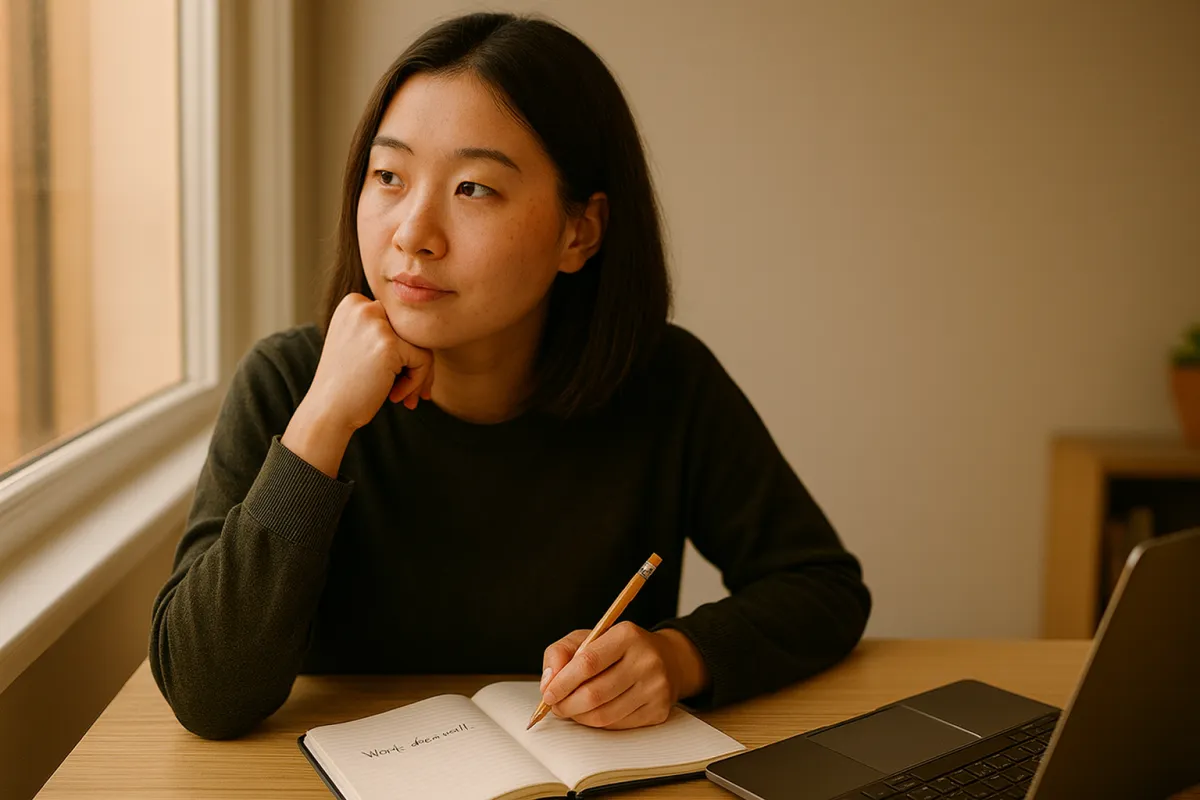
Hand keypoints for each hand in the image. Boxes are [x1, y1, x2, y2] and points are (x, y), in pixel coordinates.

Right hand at [282, 293, 432, 475]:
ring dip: (419, 375)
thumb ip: (384, 330)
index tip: (396, 376)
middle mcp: (363, 306)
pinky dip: (416, 382)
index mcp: (353, 303)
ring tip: (405, 398)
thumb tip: (428, 331)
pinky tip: (396, 398)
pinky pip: (424, 360)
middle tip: (411, 392)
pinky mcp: (390, 344)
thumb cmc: (346, 384)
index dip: (403, 350)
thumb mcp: (359, 344)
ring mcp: (376, 324)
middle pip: (412, 330)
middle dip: (416, 363)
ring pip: (422, 345)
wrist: (328, 411)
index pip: (397, 321)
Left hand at [539, 623, 708, 729]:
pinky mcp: (659, 710)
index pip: (588, 662)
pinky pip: (618, 725)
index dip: (563, 682)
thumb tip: (548, 682)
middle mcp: (646, 660)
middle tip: (556, 706)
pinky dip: (598, 723)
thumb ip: (561, 653)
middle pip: (594, 693)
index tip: (548, 694)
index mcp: (627, 635)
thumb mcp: (588, 638)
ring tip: (572, 710)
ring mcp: (655, 687)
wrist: (668, 660)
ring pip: (604, 715)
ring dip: (580, 717)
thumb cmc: (619, 649)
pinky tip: (594, 712)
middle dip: (567, 705)